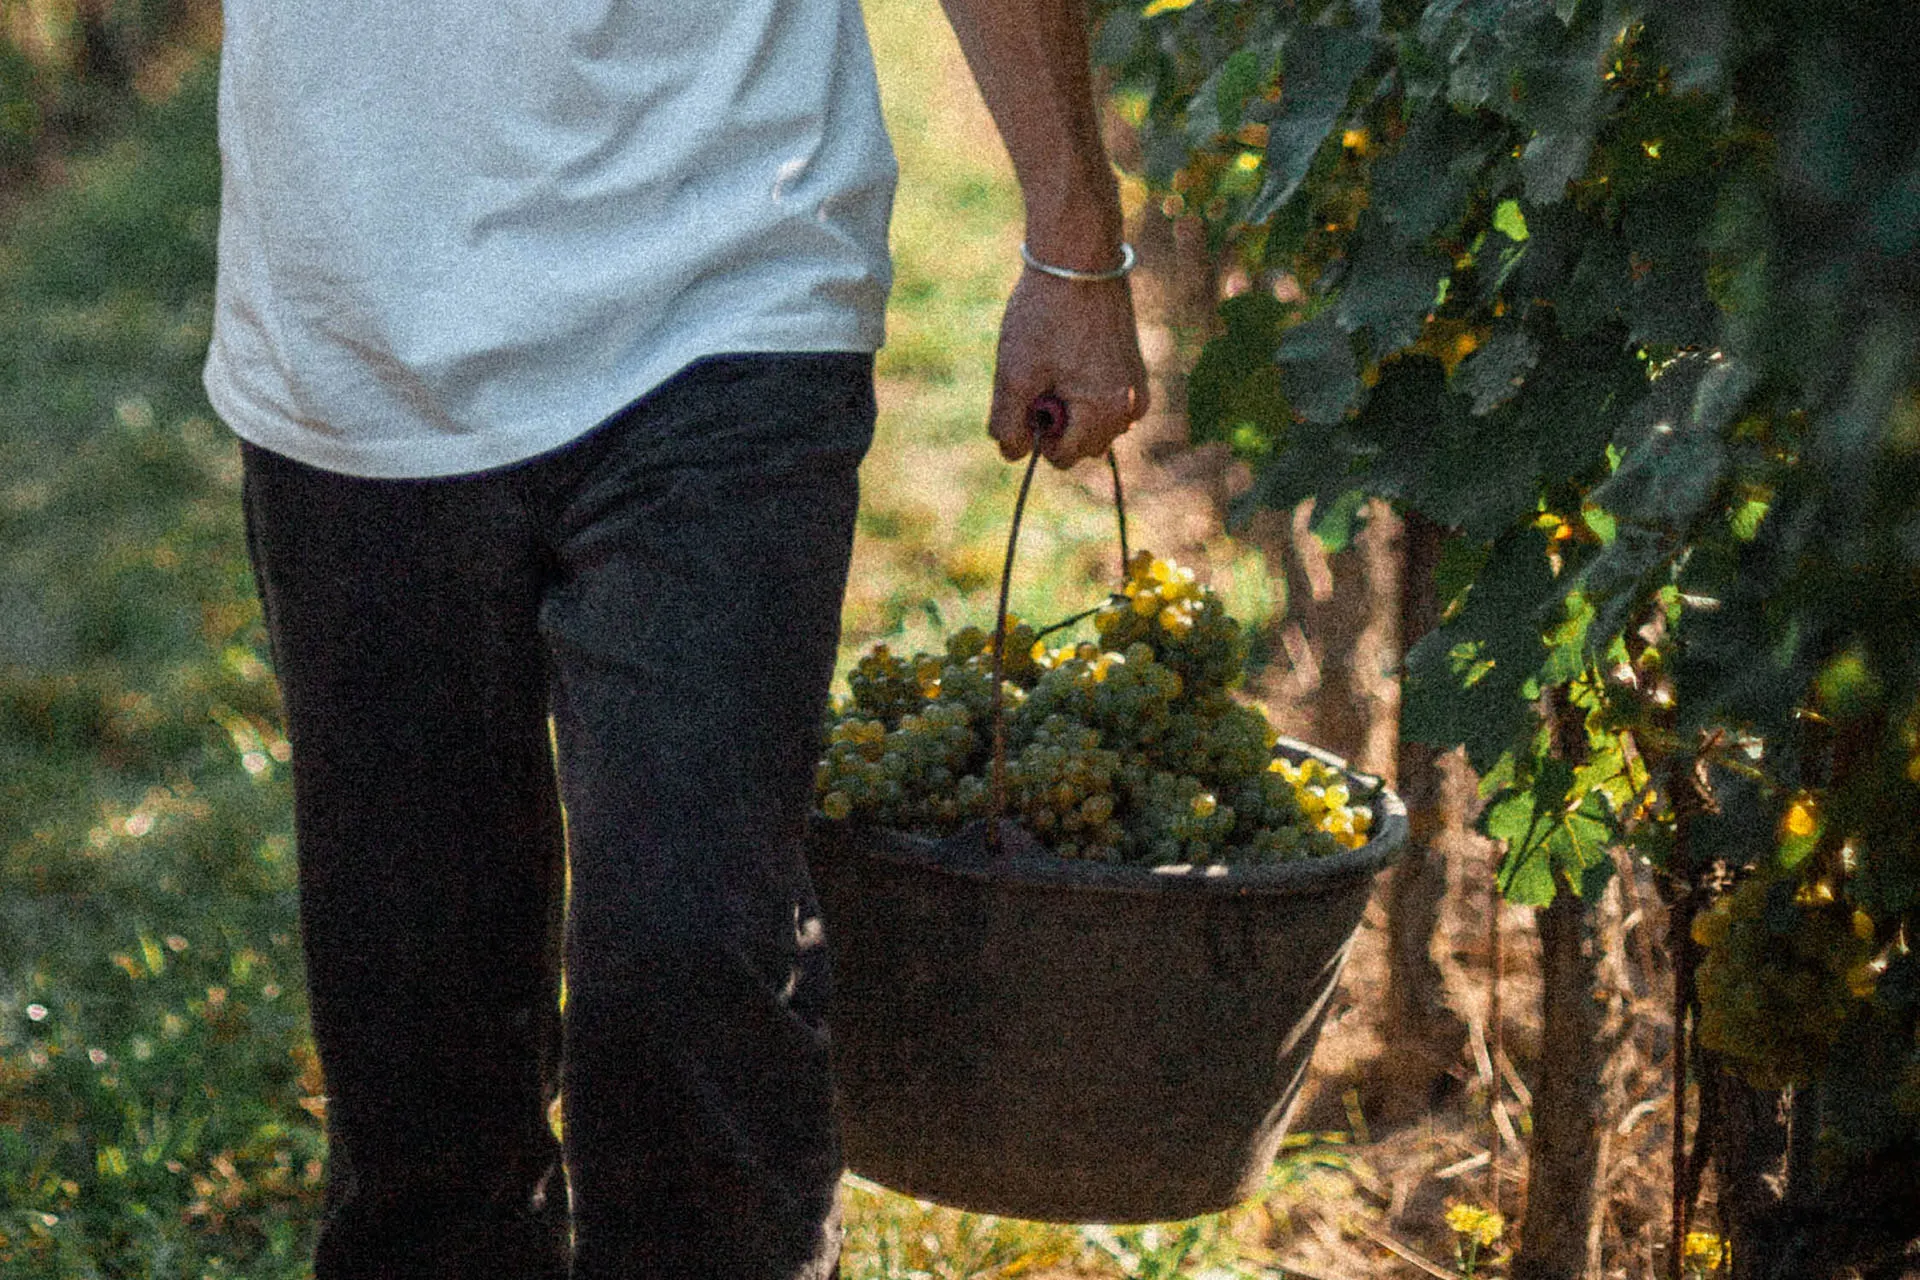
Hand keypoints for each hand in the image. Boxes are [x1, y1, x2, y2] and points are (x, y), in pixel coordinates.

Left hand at [987, 267, 1149, 467]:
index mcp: (1106, 413)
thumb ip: (1008, 423)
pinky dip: (1084, 390)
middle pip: (1082, 445)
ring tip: (1056, 363)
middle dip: (1056, 422)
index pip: (1064, 458)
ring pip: (1094, 424)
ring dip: (1069, 406)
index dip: (1036, 434)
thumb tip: (1013, 454)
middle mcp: (1132, 407)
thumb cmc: (1046, 315)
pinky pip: (1106, 402)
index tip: (1029, 394)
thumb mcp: (1014, 373)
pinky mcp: (1135, 370)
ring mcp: (1137, 389)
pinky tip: (1070, 355)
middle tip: (1042, 376)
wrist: (1079, 258)